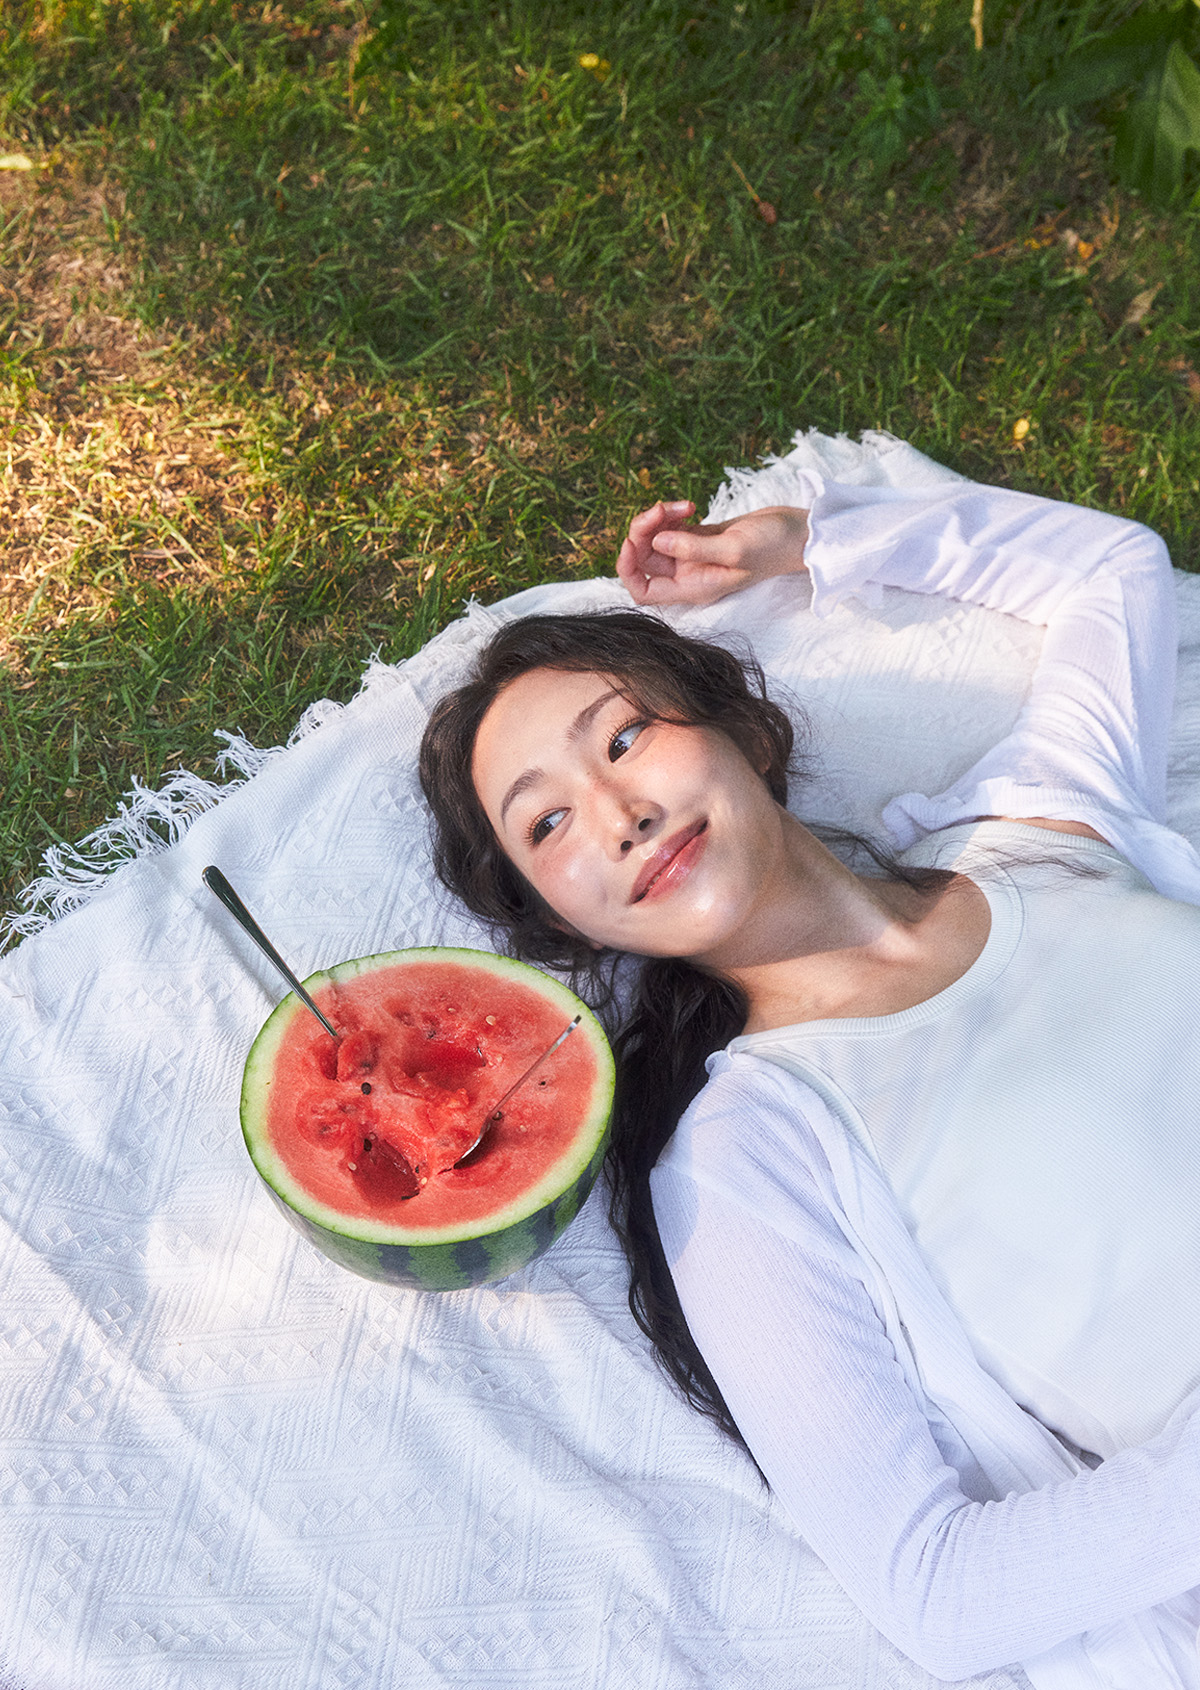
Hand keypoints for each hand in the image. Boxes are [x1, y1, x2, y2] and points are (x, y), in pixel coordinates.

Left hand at [616, 502, 809, 606]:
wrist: (799, 533)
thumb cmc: (773, 547)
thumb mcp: (735, 548)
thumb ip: (693, 548)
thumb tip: (656, 541)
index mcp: (693, 587)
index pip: (643, 591)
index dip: (628, 568)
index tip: (632, 541)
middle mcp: (689, 574)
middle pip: (645, 558)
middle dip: (644, 532)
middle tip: (661, 509)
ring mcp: (694, 555)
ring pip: (656, 539)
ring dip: (658, 518)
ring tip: (682, 506)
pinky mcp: (701, 536)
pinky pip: (671, 526)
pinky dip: (672, 513)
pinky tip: (690, 505)